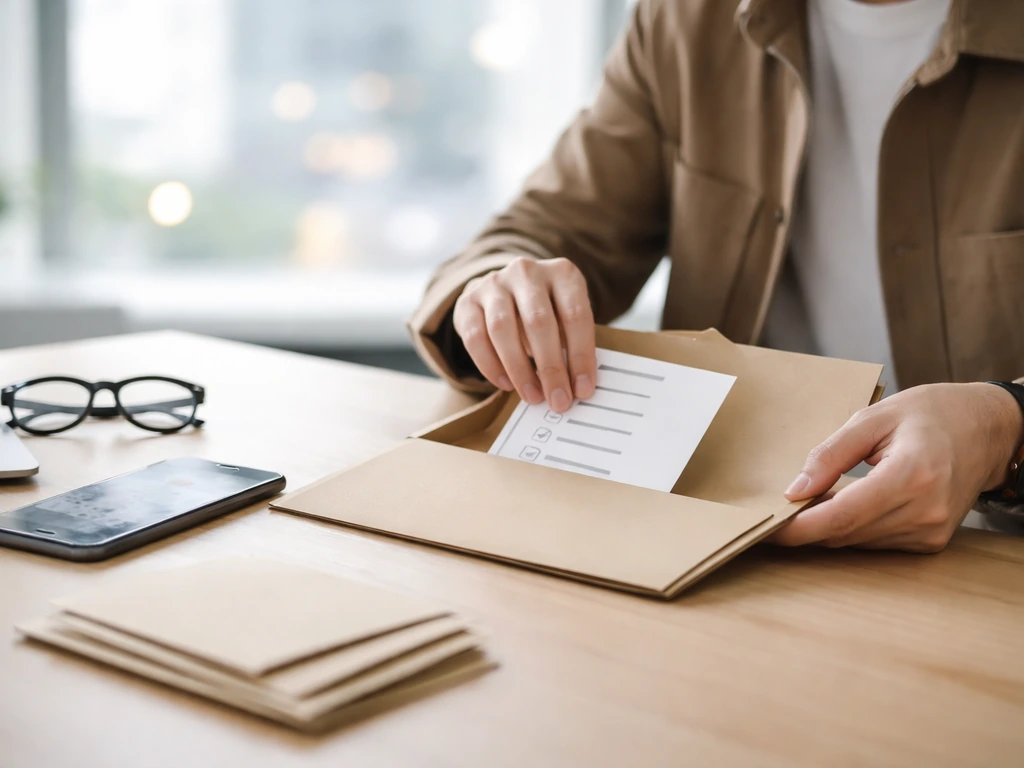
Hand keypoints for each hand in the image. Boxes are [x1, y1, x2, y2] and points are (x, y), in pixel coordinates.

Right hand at [452, 256, 596, 411]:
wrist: (506, 291)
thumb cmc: (548, 311)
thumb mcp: (567, 318)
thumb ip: (573, 344)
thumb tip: (578, 387)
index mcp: (562, 273)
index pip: (575, 315)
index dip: (581, 355)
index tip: (583, 390)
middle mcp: (527, 272)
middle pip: (539, 322)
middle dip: (550, 367)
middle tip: (558, 400)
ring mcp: (494, 283)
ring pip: (502, 328)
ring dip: (519, 369)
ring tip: (532, 396)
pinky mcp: (468, 300)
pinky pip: (475, 337)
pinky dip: (490, 365)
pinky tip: (505, 384)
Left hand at [770, 382, 1023, 551]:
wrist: (987, 429)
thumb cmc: (931, 414)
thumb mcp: (873, 418)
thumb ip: (830, 454)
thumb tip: (794, 491)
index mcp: (912, 475)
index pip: (842, 516)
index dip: (798, 528)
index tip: (766, 528)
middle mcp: (926, 511)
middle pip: (845, 533)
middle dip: (805, 526)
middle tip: (774, 510)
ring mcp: (931, 532)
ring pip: (857, 542)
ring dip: (827, 527)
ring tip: (808, 500)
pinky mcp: (931, 542)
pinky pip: (875, 542)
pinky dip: (851, 527)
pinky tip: (840, 505)